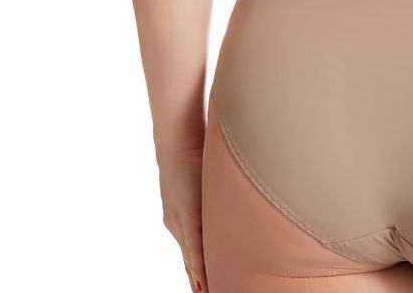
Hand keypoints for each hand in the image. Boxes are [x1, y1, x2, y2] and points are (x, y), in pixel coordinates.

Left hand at [157, 143, 208, 292]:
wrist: (178, 134)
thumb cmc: (195, 148)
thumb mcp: (209, 177)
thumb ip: (219, 193)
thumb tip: (234, 201)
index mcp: (182, 217)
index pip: (193, 253)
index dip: (200, 273)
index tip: (208, 288)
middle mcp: (177, 224)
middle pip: (191, 263)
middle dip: (202, 281)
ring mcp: (181, 221)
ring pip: (192, 260)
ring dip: (201, 279)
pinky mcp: (187, 215)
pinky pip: (194, 249)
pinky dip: (199, 267)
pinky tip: (203, 285)